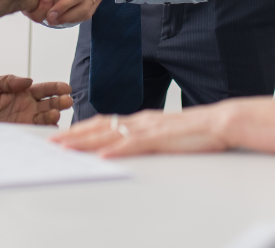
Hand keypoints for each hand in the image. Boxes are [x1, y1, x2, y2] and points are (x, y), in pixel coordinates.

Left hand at [0, 75, 71, 124]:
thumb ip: (10, 81)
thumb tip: (28, 80)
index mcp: (24, 92)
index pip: (45, 89)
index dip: (56, 87)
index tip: (66, 88)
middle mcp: (28, 106)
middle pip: (50, 103)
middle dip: (60, 101)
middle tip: (67, 101)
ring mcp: (26, 119)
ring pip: (46, 117)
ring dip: (53, 115)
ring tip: (54, 113)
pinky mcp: (21, 131)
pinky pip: (37, 130)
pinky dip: (45, 129)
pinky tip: (50, 127)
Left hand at [50, 105, 231, 156]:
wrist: (222, 121)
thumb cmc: (199, 131)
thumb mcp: (167, 134)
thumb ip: (149, 138)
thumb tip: (132, 146)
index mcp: (143, 120)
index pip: (106, 122)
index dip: (83, 129)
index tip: (64, 135)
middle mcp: (141, 120)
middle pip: (100, 126)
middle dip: (74, 135)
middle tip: (53, 142)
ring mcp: (150, 128)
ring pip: (110, 134)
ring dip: (85, 141)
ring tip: (66, 148)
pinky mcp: (161, 138)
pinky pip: (134, 144)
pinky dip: (116, 149)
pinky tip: (102, 155)